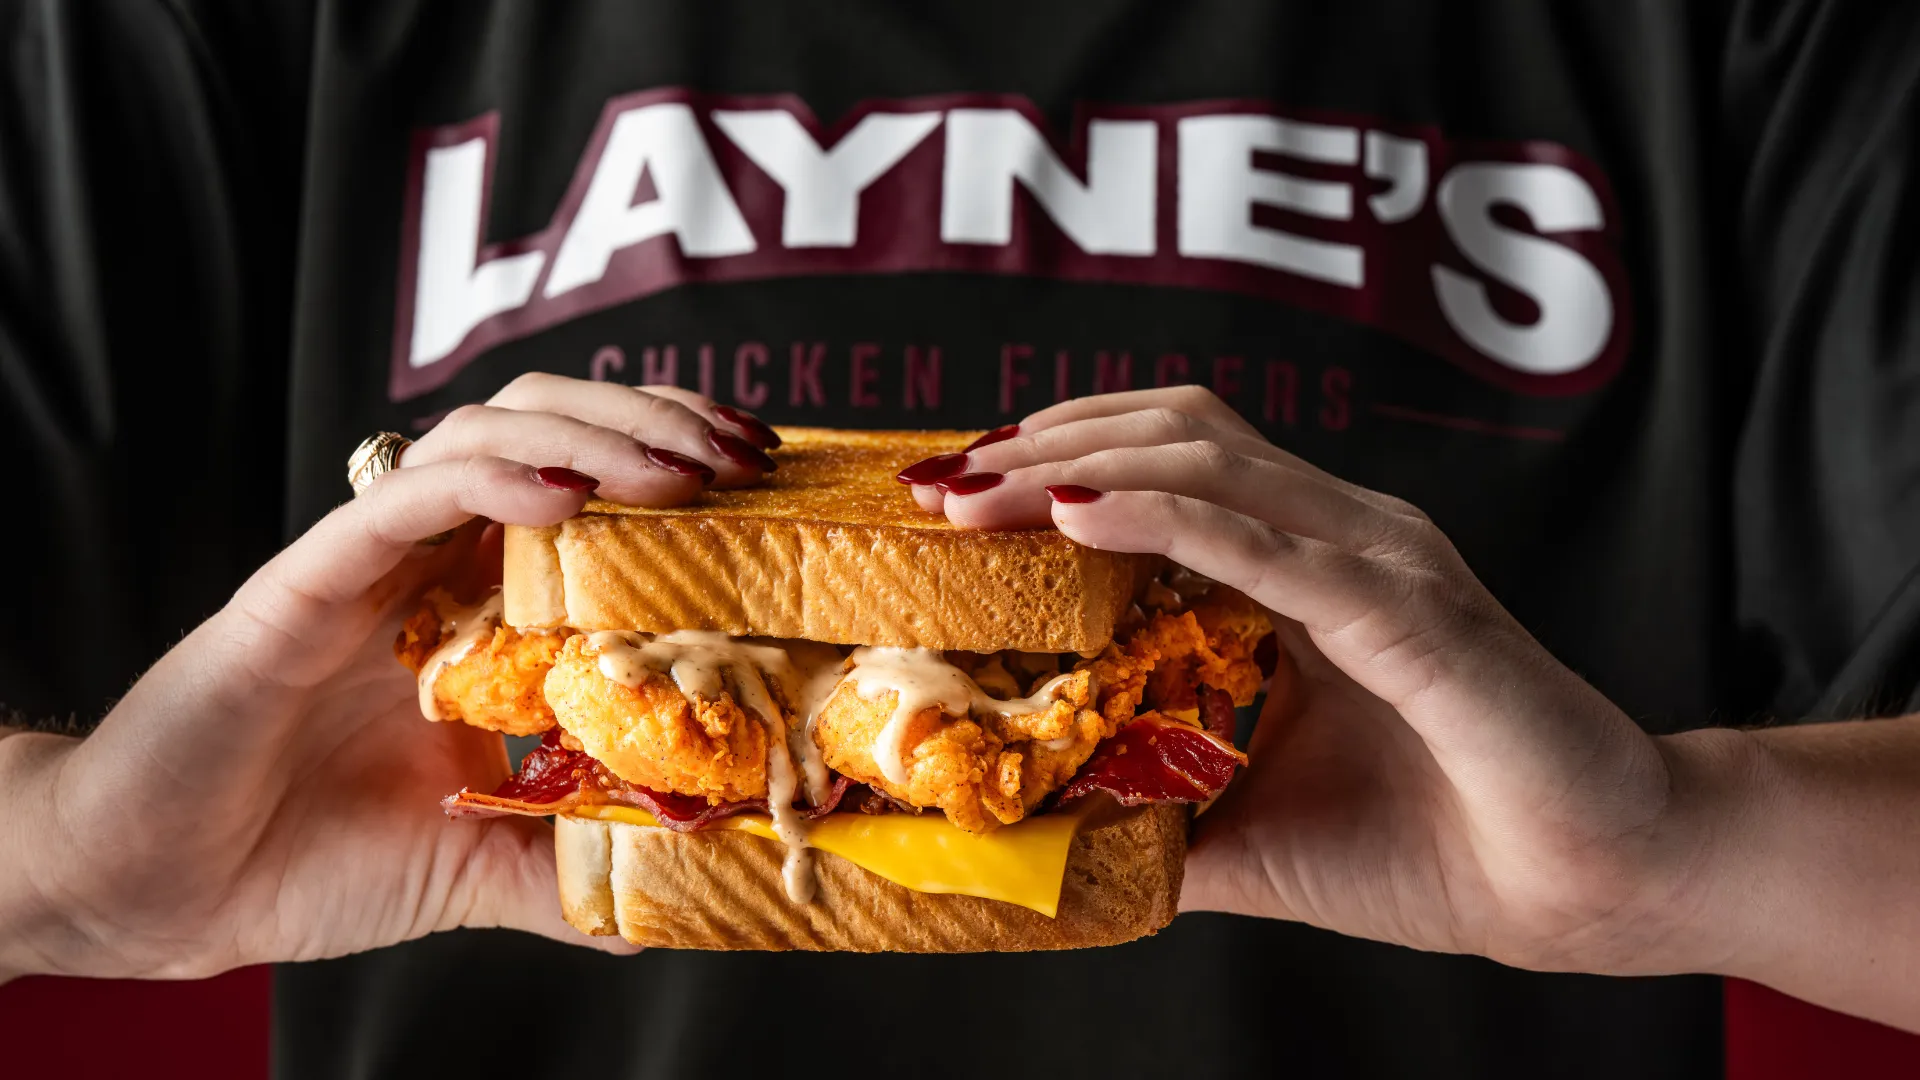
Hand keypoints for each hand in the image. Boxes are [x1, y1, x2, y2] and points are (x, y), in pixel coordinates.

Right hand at [0, 375, 777, 981]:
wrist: (159, 888)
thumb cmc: (300, 858)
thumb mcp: (476, 862)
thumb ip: (569, 865)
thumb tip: (678, 894)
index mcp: (476, 605)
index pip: (588, 487)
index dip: (674, 463)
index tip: (761, 477)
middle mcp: (430, 563)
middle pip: (549, 428)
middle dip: (653, 422)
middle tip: (743, 454)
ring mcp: (369, 563)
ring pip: (483, 435)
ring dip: (595, 435)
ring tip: (682, 467)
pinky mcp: (304, 584)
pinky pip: (401, 502)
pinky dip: (489, 481)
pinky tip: (565, 494)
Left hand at [911, 387, 1739, 974]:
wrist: (1585, 887)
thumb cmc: (1438, 845)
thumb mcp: (1255, 822)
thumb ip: (1159, 806)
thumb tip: (1045, 828)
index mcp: (1309, 562)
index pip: (1169, 464)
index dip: (1059, 458)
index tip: (957, 493)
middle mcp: (1343, 536)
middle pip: (1175, 437)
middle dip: (1047, 446)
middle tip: (943, 483)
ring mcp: (1382, 563)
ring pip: (1211, 469)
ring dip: (1081, 469)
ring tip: (982, 493)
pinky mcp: (1415, 616)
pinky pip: (1275, 549)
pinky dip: (1171, 523)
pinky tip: (1081, 521)